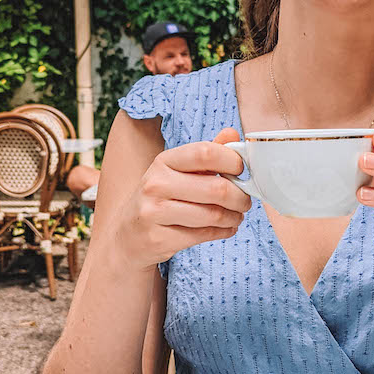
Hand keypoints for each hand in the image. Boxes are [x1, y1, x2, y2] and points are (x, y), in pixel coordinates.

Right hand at [113, 127, 248, 269]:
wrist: (128, 234)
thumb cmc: (161, 198)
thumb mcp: (178, 171)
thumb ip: (206, 154)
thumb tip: (233, 134)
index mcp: (164, 161)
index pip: (205, 152)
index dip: (232, 161)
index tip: (241, 171)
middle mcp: (156, 184)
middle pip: (216, 188)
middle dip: (240, 197)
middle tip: (245, 201)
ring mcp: (154, 212)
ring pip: (213, 215)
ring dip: (234, 217)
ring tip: (236, 216)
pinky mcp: (159, 239)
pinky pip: (204, 235)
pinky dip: (224, 232)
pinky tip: (226, 228)